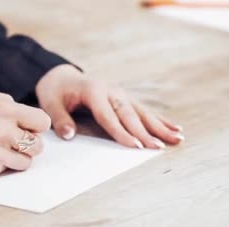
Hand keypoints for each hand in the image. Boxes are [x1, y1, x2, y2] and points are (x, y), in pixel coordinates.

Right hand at [0, 87, 50, 178]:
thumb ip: (2, 101)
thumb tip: (20, 110)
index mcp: (3, 108)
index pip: (42, 121)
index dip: (36, 126)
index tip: (27, 129)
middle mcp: (4, 130)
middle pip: (38, 145)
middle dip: (28, 145)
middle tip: (12, 143)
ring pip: (26, 162)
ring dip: (17, 159)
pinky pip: (6, 170)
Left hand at [35, 65, 183, 148]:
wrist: (62, 77)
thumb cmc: (55, 92)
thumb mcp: (50, 103)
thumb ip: (60, 119)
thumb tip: (69, 135)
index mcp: (93, 91)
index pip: (109, 116)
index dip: (122, 132)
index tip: (135, 146)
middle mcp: (112, 90)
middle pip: (130, 114)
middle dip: (145, 133)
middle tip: (158, 148)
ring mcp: (121, 93)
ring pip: (143, 112)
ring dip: (160, 126)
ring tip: (178, 138)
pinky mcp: (126, 98)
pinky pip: (145, 111)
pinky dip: (160, 120)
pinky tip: (175, 129)